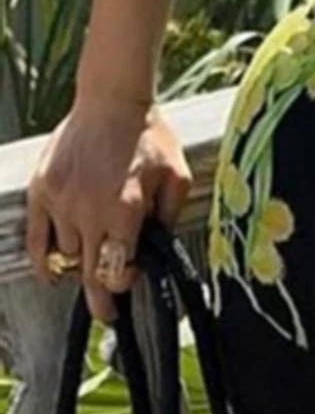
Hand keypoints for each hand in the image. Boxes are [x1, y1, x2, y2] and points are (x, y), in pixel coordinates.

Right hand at [25, 100, 192, 322]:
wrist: (113, 100)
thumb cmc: (149, 136)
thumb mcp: (177, 176)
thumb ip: (168, 218)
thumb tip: (157, 249)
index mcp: (126, 210)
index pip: (117, 272)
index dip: (124, 284)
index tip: (130, 283)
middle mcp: (90, 211)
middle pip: (90, 274)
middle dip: (101, 298)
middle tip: (108, 313)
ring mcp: (62, 202)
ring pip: (67, 256)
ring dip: (82, 263)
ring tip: (95, 256)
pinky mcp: (42, 191)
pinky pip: (37, 240)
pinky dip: (44, 261)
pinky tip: (52, 273)